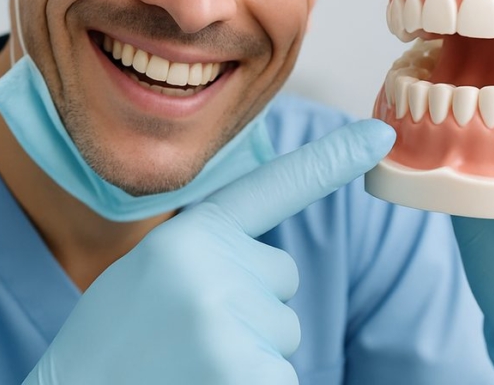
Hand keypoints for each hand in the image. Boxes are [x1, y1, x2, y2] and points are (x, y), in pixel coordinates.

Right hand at [22, 119, 395, 384]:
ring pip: (283, 335)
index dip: (330, 158)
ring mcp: (229, 320)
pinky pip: (282, 379)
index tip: (379, 133)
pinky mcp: (244, 374)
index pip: (272, 186)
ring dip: (247, 354)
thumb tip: (278, 274)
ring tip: (186, 364)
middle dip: (251, 308)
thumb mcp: (151, 274)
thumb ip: (209, 255)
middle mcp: (213, 267)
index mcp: (189, 235)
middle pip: (282, 279)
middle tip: (187, 334)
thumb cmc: (115, 345)